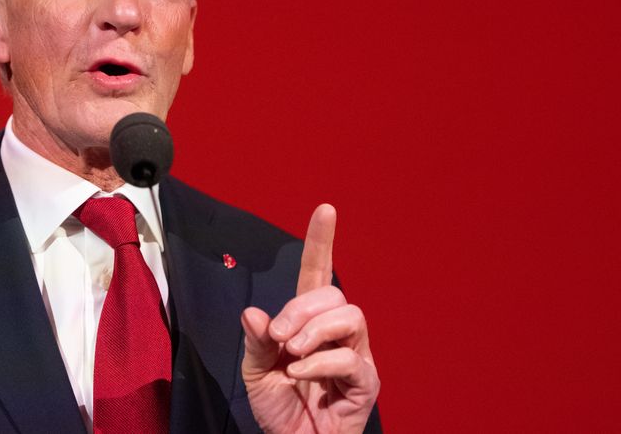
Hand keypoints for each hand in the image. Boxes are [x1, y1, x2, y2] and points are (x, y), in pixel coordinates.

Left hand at [240, 204, 379, 432]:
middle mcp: (337, 334)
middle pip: (333, 294)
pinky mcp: (366, 383)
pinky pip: (350, 357)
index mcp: (308, 324)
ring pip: (349, 315)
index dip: (321, 242)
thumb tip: (254, 312)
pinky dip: (320, 362)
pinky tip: (299, 374)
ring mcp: (356, 356)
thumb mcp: (256, 374)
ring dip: (314, 330)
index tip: (325, 209)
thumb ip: (256, 342)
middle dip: (301, 309)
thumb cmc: (280, 411)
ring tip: (292, 354)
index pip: (317, 275)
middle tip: (279, 337)